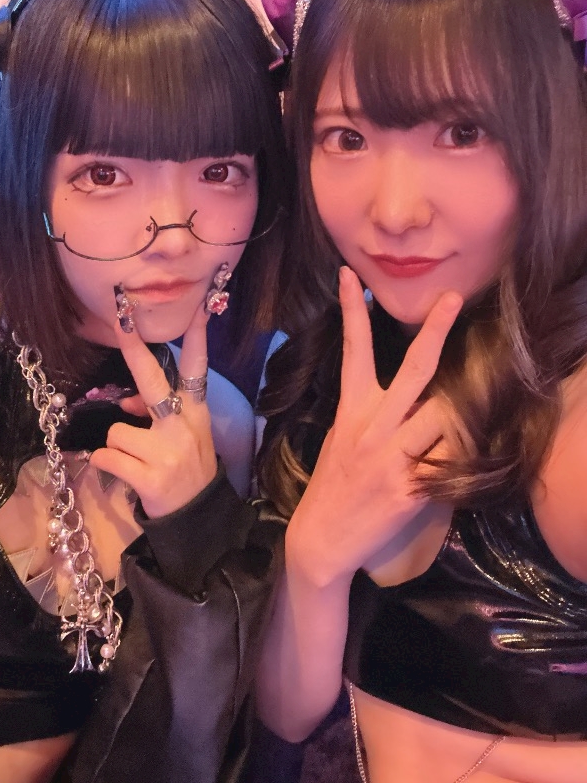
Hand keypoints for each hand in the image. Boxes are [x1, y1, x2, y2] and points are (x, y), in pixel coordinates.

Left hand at [88, 303, 217, 517]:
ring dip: (117, 445)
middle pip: (152, 382)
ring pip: (116, 430)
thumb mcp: (183, 438)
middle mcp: (183, 427)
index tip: (197, 307)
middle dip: (134, 350)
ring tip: (135, 462)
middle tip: (122, 322)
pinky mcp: (149, 477)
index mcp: (195, 413)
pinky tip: (122, 475)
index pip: (197, 368)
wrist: (198, 522)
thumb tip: (125, 403)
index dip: (197, 337)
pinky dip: (105, 465)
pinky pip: (107, 457)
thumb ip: (156, 414)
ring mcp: (167, 452)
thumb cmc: (187, 471)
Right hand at [287, 266, 461, 585]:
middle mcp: (373, 426)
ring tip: (492, 385)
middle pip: (412, 371)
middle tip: (452, 298)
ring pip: (443, 415)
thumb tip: (409, 391)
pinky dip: (466, 455)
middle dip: (434, 332)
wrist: (321, 538)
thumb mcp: (344, 437)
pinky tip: (480, 450)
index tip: (351, 275)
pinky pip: (450, 462)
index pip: (352, 351)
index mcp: (353, 409)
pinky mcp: (410, 489)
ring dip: (467, 405)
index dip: (352, 311)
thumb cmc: (334, 483)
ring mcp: (392, 457)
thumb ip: (373, 412)